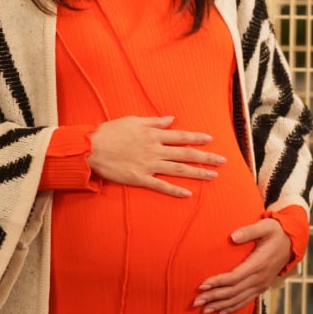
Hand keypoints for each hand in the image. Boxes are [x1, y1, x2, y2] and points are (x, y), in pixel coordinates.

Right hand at [88, 115, 225, 197]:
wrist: (90, 149)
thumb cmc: (110, 132)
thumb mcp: (133, 120)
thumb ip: (154, 121)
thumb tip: (171, 119)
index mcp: (154, 135)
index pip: (181, 136)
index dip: (197, 138)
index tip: (210, 139)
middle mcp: (155, 150)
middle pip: (185, 154)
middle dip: (206, 157)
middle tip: (223, 161)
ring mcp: (148, 165)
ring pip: (178, 170)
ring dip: (197, 173)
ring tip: (213, 176)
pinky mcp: (140, 179)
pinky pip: (161, 186)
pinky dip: (175, 190)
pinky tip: (188, 194)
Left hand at [192, 218, 291, 313]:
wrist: (292, 242)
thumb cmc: (276, 232)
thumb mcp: (266, 226)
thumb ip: (249, 231)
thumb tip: (233, 236)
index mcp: (259, 263)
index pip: (234, 277)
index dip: (218, 282)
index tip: (202, 285)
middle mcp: (260, 278)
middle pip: (233, 292)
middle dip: (214, 297)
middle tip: (196, 302)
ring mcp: (261, 284)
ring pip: (238, 299)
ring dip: (220, 305)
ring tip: (204, 310)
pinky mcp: (261, 287)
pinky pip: (246, 301)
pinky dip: (232, 308)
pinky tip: (220, 311)